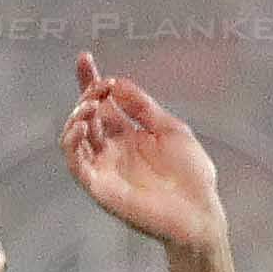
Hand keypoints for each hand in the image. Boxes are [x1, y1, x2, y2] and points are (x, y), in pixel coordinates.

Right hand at [62, 53, 232, 255]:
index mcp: (128, 136)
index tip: (84, 58)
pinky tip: (81, 127)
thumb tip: (117, 82)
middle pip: (85, 118)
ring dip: (76, 118)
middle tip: (99, 88)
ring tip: (90, 106)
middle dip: (86, 97)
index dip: (89, 81)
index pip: (101, 104)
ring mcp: (104, 169)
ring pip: (73, 141)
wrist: (200, 213)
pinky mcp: (100, 188)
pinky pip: (76, 166)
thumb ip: (143, 107)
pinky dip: (72, 145)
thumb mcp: (170, 129)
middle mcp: (111, 151)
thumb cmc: (191, 176)